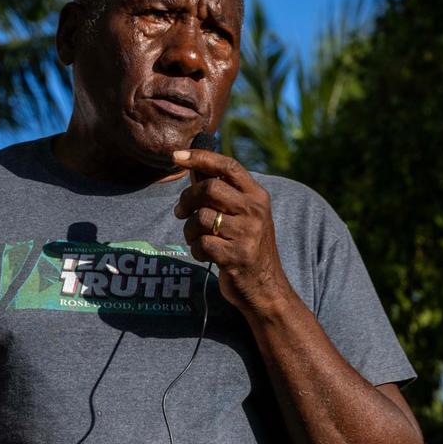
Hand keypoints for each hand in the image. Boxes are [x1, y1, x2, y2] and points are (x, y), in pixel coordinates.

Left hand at [172, 149, 294, 314]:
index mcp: (257, 196)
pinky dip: (196, 249)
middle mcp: (255, 211)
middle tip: (180, 212)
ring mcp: (248, 233)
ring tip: (196, 238)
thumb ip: (219, 191)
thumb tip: (192, 165)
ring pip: (201, 218)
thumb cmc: (246, 246)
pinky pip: (202, 243)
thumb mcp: (241, 215)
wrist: (266, 287)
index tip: (176, 156)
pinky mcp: (237, 256)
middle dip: (187, 200)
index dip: (201, 157)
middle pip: (209, 189)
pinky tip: (205, 254)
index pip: (228, 166)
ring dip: (189, 230)